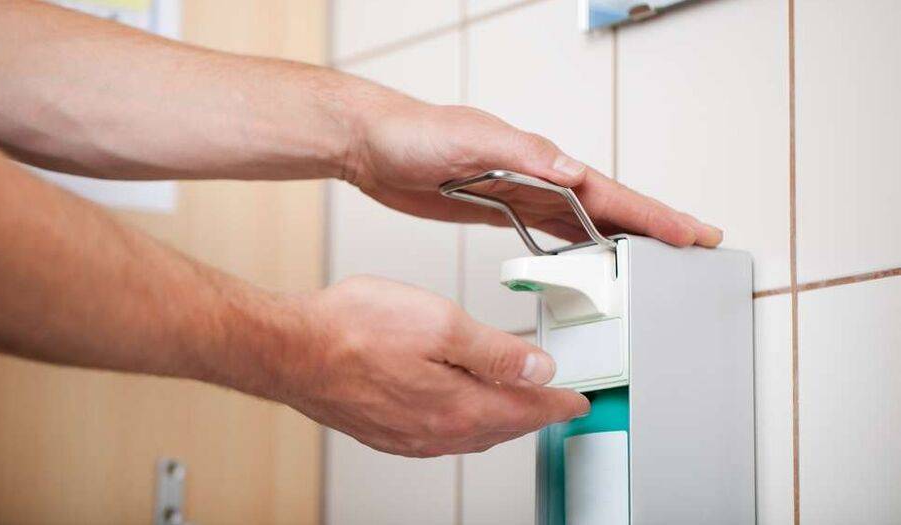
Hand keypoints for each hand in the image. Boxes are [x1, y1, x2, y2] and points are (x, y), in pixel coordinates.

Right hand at [280, 275, 588, 456]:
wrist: (290, 349)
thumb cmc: (353, 330)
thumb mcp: (441, 323)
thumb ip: (496, 351)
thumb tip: (539, 369)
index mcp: (459, 407)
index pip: (528, 410)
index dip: (558, 402)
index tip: (578, 400)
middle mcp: (436, 432)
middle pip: (502, 427)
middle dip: (533, 413)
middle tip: (553, 401)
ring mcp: (408, 436)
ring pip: (471, 433)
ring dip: (499, 419)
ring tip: (513, 403)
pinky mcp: (384, 431)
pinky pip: (440, 434)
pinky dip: (463, 421)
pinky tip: (457, 406)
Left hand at [344, 91, 721, 246]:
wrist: (375, 145)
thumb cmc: (416, 134)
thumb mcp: (471, 140)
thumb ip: (523, 155)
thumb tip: (573, 170)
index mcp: (541, 162)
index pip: (609, 192)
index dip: (652, 214)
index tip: (691, 232)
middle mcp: (539, 178)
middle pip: (609, 209)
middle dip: (653, 228)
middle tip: (694, 246)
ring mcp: (522, 195)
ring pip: (585, 222)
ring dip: (621, 239)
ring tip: (655, 258)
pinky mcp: (500, 210)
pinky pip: (551, 231)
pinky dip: (577, 246)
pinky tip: (587, 259)